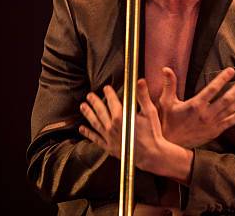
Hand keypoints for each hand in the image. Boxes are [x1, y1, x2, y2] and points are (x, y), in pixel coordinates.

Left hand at [78, 80, 193, 182]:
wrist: (152, 155)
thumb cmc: (152, 133)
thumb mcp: (149, 112)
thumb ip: (143, 96)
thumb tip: (140, 81)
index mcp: (121, 117)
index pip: (112, 101)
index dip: (108, 93)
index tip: (106, 88)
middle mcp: (112, 126)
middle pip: (100, 111)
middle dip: (94, 102)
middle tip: (89, 95)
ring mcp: (109, 138)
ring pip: (95, 123)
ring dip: (88, 114)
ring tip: (82, 106)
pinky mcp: (109, 147)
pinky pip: (96, 139)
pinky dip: (88, 133)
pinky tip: (82, 129)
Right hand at [158, 67, 234, 147]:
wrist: (171, 144)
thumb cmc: (168, 121)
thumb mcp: (166, 102)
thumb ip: (169, 85)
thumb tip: (166, 69)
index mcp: (195, 105)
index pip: (212, 89)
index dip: (223, 79)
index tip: (231, 71)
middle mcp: (206, 114)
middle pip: (226, 99)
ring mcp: (212, 124)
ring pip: (230, 110)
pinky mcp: (214, 132)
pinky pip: (230, 122)